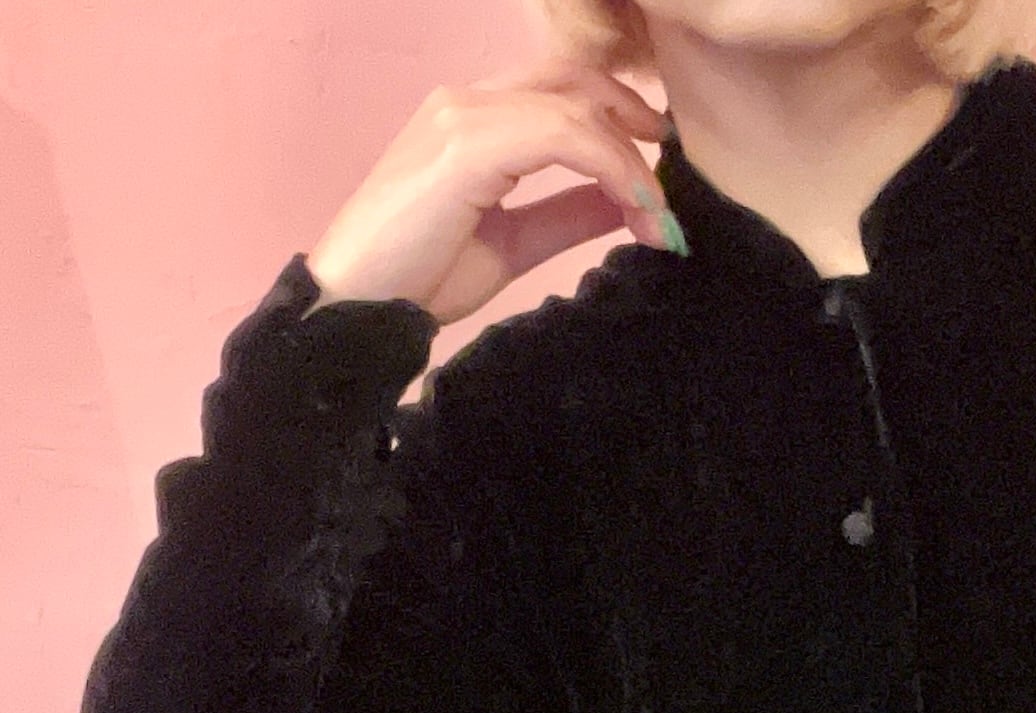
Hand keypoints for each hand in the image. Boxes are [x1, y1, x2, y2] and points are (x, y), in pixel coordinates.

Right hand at [304, 52, 676, 326]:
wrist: (358, 306)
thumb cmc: (419, 278)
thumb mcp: (512, 243)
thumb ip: (563, 215)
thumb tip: (624, 203)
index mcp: (474, 117)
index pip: (562, 89)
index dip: (620, 120)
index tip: (659, 177)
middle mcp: (468, 100)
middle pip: (575, 79)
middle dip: (636, 124)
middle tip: (673, 184)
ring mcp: (464, 115)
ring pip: (577, 107)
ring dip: (632, 163)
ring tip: (661, 219)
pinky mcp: (467, 143)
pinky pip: (563, 136)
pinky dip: (612, 169)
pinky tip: (637, 209)